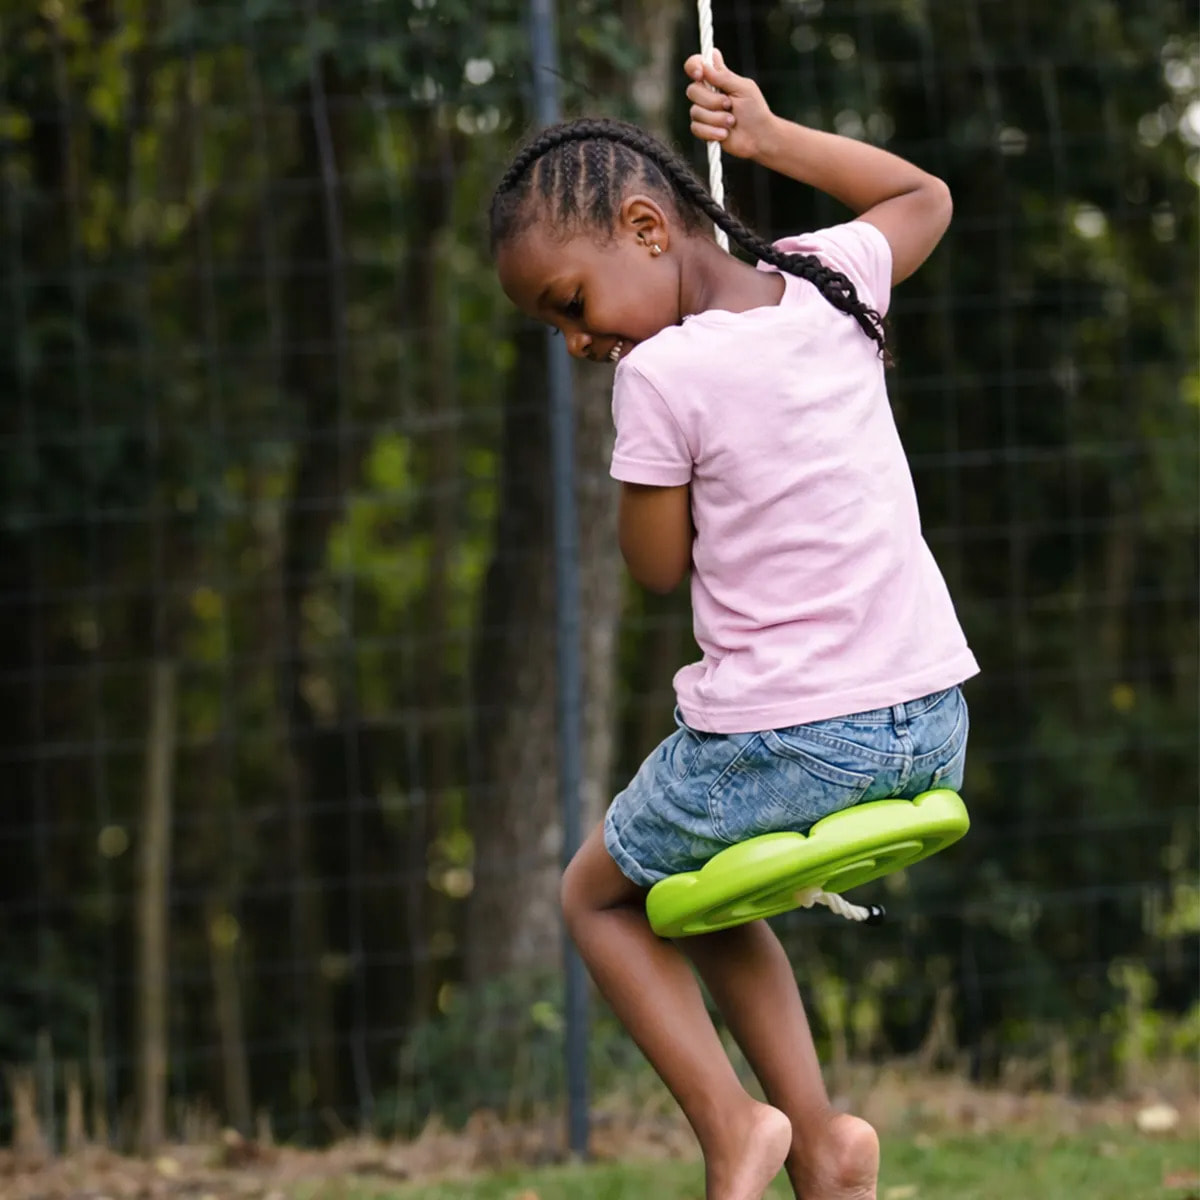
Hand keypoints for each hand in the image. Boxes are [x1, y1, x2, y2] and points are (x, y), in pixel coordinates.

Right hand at [683, 47, 778, 161]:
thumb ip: (724, 76)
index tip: (699, 74)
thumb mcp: (743, 88)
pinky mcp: (703, 129)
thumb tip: (705, 65)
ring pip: (695, 111)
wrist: (758, 137)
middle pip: (693, 90)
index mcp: (717, 78)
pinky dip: (712, 131)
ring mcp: (704, 112)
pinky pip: (696, 128)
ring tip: (731, 122)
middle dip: (712, 100)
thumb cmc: (755, 111)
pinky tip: (724, 134)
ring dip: (716, 118)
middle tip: (729, 105)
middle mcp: (707, 93)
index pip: (697, 65)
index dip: (693, 66)